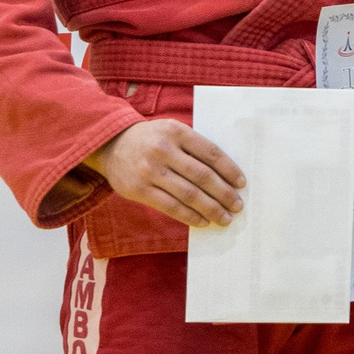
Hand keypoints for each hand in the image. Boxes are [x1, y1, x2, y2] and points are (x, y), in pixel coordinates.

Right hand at [87, 119, 244, 227]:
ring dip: (211, 209)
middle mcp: (163, 150)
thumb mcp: (172, 131)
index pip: (210, 153)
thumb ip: (194, 147)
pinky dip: (190, 216)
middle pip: (202, 176)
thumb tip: (226, 175)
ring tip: (225, 218)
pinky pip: (170, 207)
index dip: (229, 170)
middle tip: (238, 205)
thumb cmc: (152, 139)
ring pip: (188, 194)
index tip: (242, 183)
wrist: (111, 145)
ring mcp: (150, 171)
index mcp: (176, 132)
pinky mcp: (139, 190)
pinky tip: (203, 221)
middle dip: (224, 193)